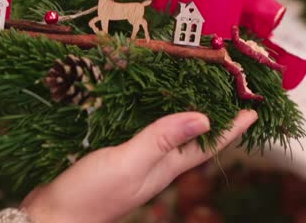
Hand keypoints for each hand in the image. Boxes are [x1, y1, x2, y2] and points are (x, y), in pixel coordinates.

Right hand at [22, 110, 257, 222]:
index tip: (253, 111)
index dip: (230, 129)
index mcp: (163, 168)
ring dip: (183, 115)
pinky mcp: (113, 156)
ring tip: (195, 94)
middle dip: (212, 119)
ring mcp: (133, 162)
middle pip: (191, 139)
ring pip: (167, 135)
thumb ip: (161, 140)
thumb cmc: (90, 195)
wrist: (52, 216)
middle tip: (228, 95)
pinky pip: (142, 133)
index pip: (205, 146)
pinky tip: (144, 107)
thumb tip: (203, 118)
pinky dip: (152, 118)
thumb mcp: (128, 164)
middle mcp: (153, 165)